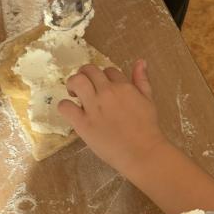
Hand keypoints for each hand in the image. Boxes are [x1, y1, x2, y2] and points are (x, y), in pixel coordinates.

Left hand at [58, 59, 169, 178]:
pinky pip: (65, 106)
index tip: (103, 87)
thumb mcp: (148, 100)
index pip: (108, 70)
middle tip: (84, 87)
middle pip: (89, 70)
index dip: (104, 77)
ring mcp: (94, 107)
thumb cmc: (147, 129)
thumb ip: (142, 80)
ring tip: (74, 93)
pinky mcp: (83, 123)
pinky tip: (71, 112)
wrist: (142, 152)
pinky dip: (65, 106)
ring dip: (72, 84)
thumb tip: (140, 61)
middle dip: (85, 75)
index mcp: (123, 87)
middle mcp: (107, 93)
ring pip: (76, 82)